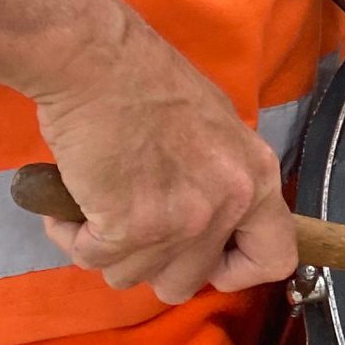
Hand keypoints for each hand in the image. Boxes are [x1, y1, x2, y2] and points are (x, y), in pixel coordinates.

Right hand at [29, 4, 295, 303]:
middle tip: (131, 221)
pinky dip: (73, 236)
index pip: (274, 258)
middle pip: (186, 282)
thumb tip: (210, 226)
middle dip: (150, 261)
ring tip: (98, 200)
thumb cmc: (148, 83)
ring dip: (107, 247)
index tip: (207, 260)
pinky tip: (70, 204)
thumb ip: (222, 181)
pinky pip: (92, 259)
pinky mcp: (130, 227)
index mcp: (256, 177)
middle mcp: (228, 204)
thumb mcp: (216, 129)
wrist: (98, 61)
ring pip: (132, 276)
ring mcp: (181, 219)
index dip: (236, 270)